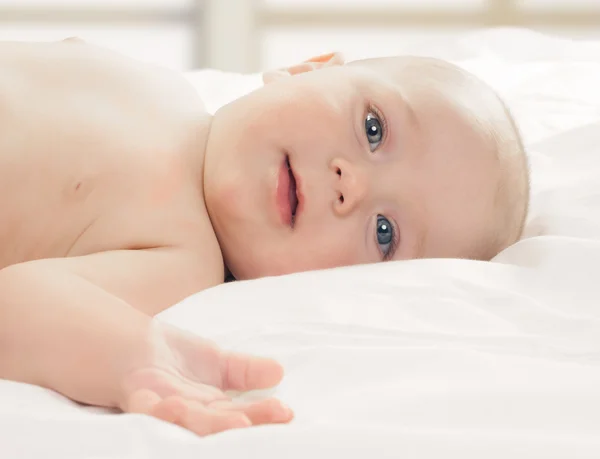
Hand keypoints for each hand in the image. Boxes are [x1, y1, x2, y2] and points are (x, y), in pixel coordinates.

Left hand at [119, 321, 292, 435]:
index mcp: (210, 407)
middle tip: (268, 419)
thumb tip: (279, 372)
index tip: (287, 412)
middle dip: (243, 424)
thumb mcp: (216, 362)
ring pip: (187, 422)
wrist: (125, 346)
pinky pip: (146, 410)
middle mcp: (188, 413)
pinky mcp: (136, 398)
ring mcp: (161, 408)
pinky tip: (176, 404)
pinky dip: (160, 412)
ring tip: (237, 420)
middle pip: (219, 423)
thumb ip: (245, 370)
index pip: (241, 413)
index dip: (264, 414)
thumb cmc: (171, 358)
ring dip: (208, 423)